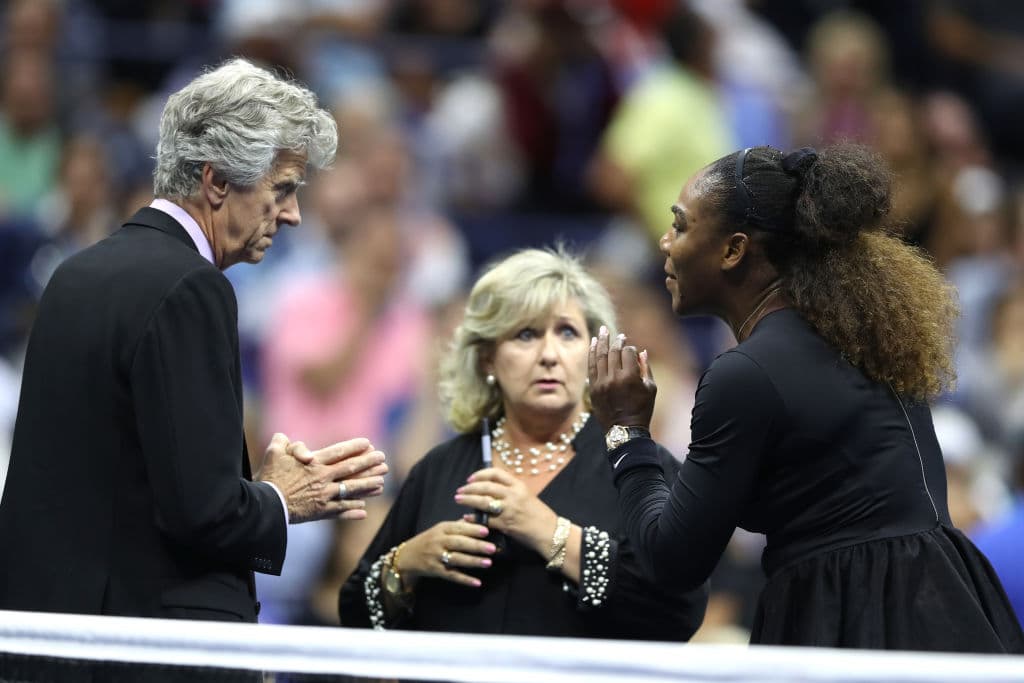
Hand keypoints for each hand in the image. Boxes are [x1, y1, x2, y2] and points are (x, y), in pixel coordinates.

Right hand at [256, 433, 386, 522]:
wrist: (265, 505)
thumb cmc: (269, 477)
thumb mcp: (273, 453)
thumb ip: (283, 442)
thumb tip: (285, 437)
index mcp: (314, 463)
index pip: (338, 452)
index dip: (354, 447)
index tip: (368, 443)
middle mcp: (322, 478)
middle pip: (350, 469)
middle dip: (369, 464)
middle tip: (383, 460)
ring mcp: (323, 496)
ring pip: (350, 490)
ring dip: (367, 487)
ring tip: (381, 484)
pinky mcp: (320, 512)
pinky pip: (340, 510)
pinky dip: (352, 510)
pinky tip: (363, 510)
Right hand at [398, 520, 496, 588]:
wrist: (407, 556)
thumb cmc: (429, 540)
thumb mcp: (441, 529)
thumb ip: (459, 526)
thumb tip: (480, 519)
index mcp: (442, 528)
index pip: (458, 528)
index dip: (472, 529)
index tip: (486, 531)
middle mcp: (439, 541)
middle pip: (459, 543)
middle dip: (476, 546)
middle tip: (492, 548)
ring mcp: (436, 557)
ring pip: (456, 559)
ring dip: (473, 561)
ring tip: (488, 562)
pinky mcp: (435, 571)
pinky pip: (452, 575)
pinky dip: (464, 579)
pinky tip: (477, 583)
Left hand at [455, 467, 556, 557]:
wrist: (550, 532)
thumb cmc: (539, 515)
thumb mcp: (527, 496)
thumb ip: (511, 491)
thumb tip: (490, 488)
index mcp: (519, 485)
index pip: (496, 473)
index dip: (480, 474)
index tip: (471, 479)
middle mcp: (513, 495)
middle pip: (486, 486)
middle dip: (470, 488)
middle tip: (460, 491)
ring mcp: (509, 509)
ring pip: (483, 501)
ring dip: (468, 500)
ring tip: (459, 500)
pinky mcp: (506, 524)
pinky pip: (485, 519)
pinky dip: (474, 517)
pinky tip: (467, 517)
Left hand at [588, 326, 655, 429]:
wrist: (624, 430)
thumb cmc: (642, 409)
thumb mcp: (650, 389)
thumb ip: (646, 368)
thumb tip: (641, 351)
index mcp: (630, 377)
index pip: (628, 353)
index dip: (631, 349)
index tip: (632, 349)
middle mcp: (614, 378)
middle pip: (614, 352)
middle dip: (617, 341)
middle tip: (619, 335)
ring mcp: (601, 383)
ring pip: (600, 357)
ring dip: (601, 342)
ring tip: (602, 331)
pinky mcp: (593, 388)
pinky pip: (591, 367)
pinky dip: (592, 354)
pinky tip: (593, 344)